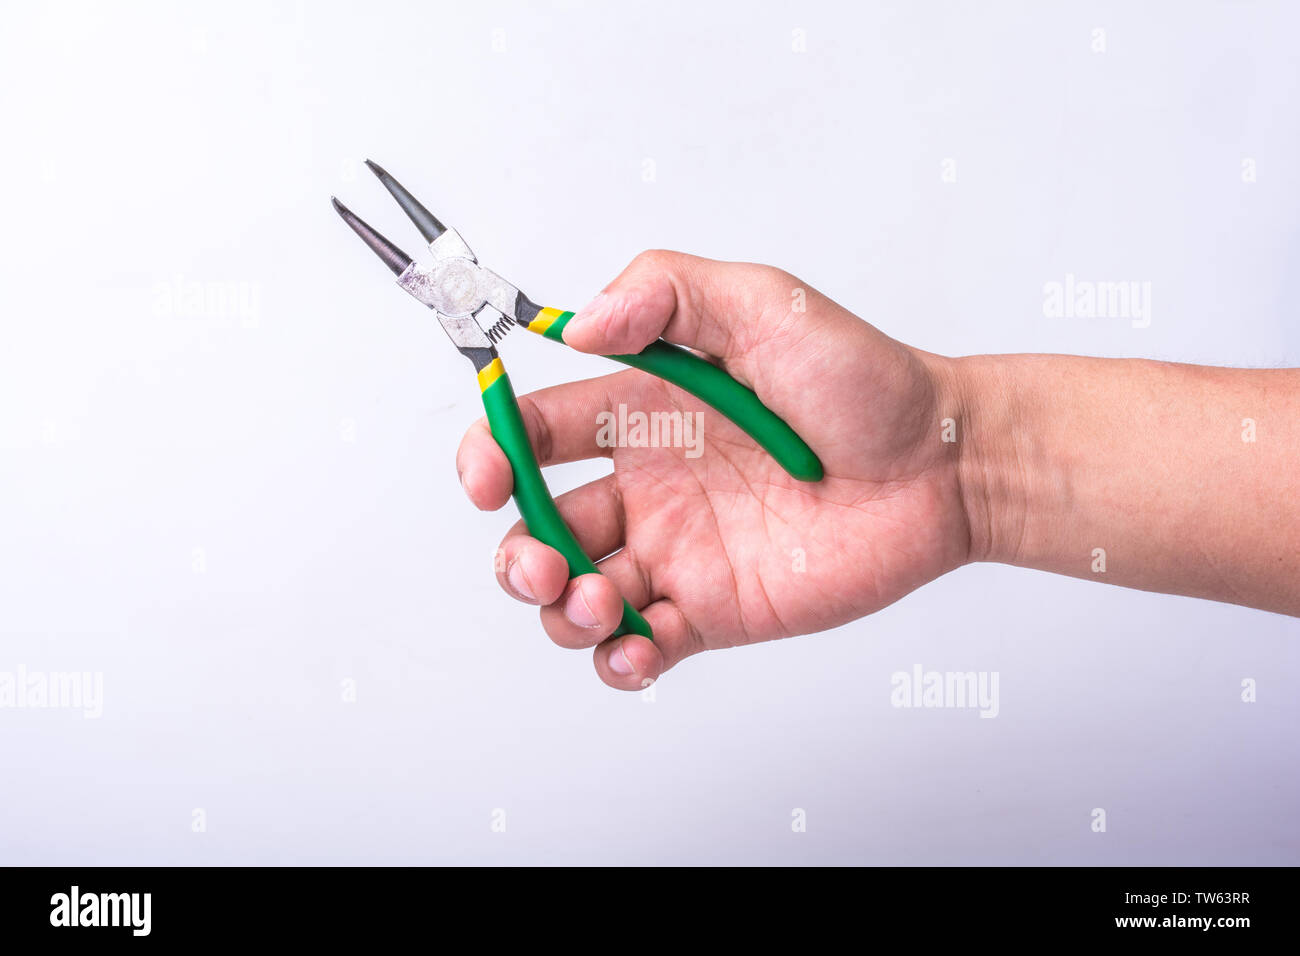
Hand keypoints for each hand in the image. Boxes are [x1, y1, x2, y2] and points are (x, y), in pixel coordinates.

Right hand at [456, 251, 971, 689]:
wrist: (941, 465)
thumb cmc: (862, 379)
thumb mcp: (763, 303)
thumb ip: (667, 291)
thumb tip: (579, 324)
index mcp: (643, 413)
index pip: (535, 434)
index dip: (490, 452)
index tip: (484, 473)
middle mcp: (649, 486)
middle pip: (538, 528)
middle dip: (518, 556)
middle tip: (546, 564)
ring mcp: (678, 553)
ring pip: (576, 597)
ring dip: (561, 613)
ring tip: (603, 602)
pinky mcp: (714, 611)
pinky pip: (641, 648)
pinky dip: (618, 660)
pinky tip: (640, 646)